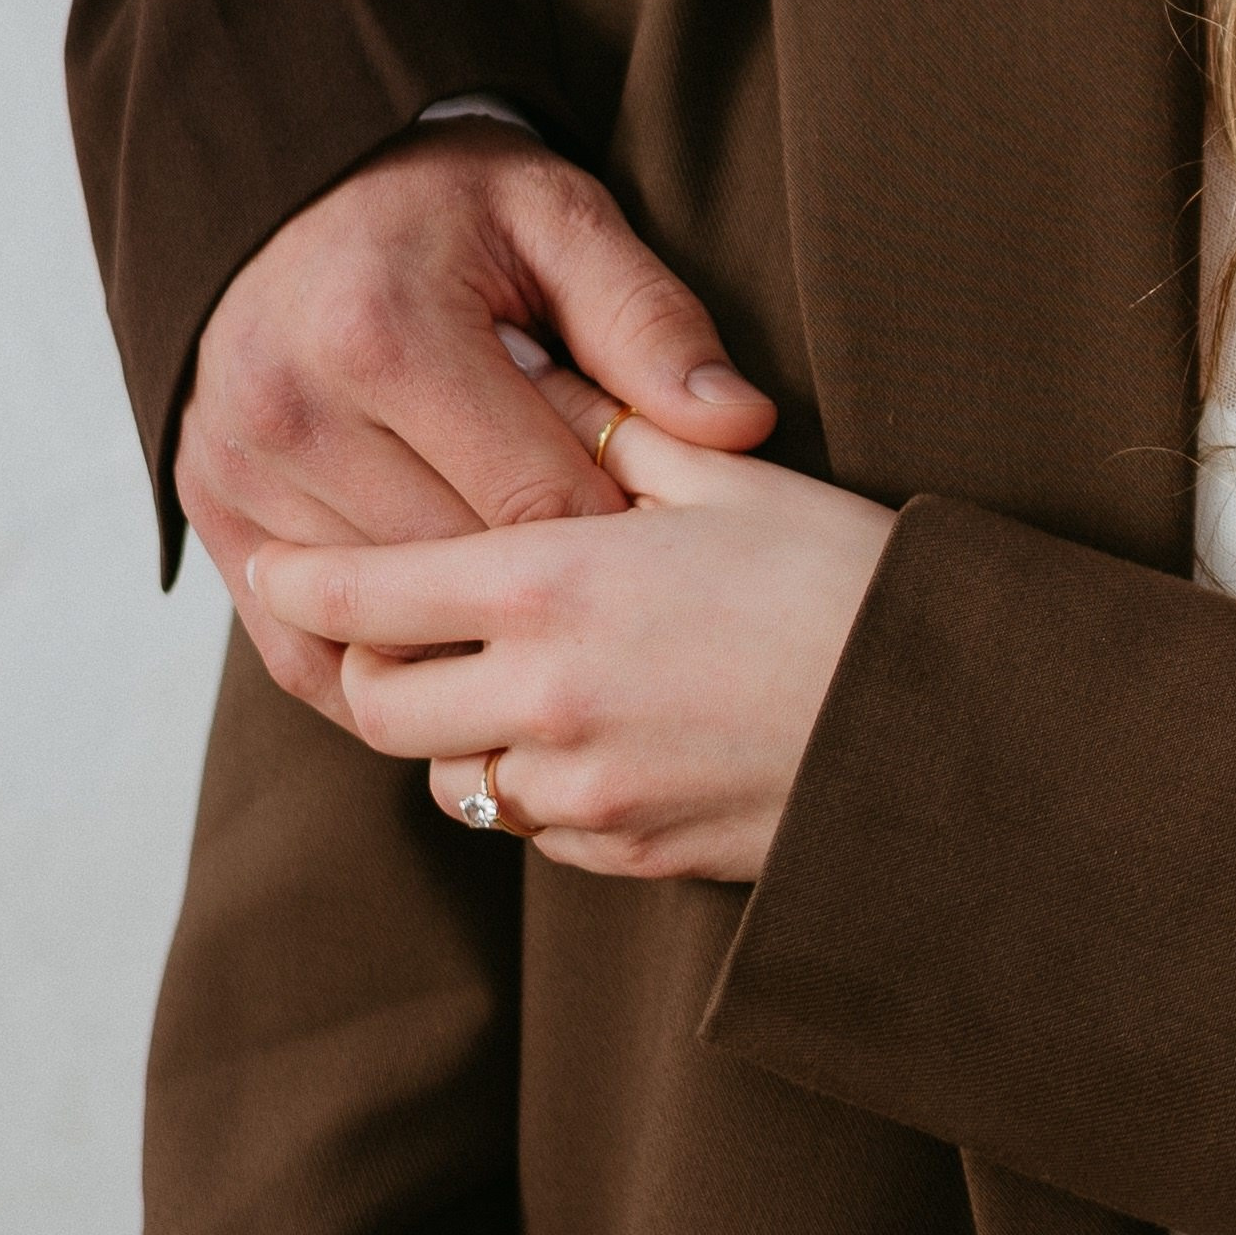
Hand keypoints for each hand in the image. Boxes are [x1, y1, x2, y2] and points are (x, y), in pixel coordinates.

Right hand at [178, 124, 774, 723]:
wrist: (277, 183)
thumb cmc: (437, 202)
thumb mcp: (556, 219)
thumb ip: (648, 321)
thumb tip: (743, 427)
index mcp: (385, 336)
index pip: (539, 511)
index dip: (618, 544)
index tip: (662, 545)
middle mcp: (293, 413)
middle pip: (458, 583)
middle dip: (545, 597)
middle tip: (611, 595)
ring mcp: (237, 471)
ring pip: (383, 628)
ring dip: (464, 637)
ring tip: (535, 622)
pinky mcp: (209, 511)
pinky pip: (299, 653)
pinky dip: (378, 668)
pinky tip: (445, 651)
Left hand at [250, 370, 894, 880]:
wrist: (961, 726)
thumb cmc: (848, 577)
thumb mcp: (724, 477)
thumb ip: (608, 435)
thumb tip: (528, 380)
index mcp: (553, 589)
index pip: (366, 596)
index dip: (304, 582)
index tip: (274, 565)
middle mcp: (546, 703)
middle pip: (382, 710)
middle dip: (366, 670)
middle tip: (384, 632)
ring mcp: (589, 793)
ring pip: (458, 781)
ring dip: (460, 737)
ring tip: (506, 683)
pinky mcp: (638, 855)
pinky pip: (543, 831)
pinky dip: (541, 789)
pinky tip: (597, 737)